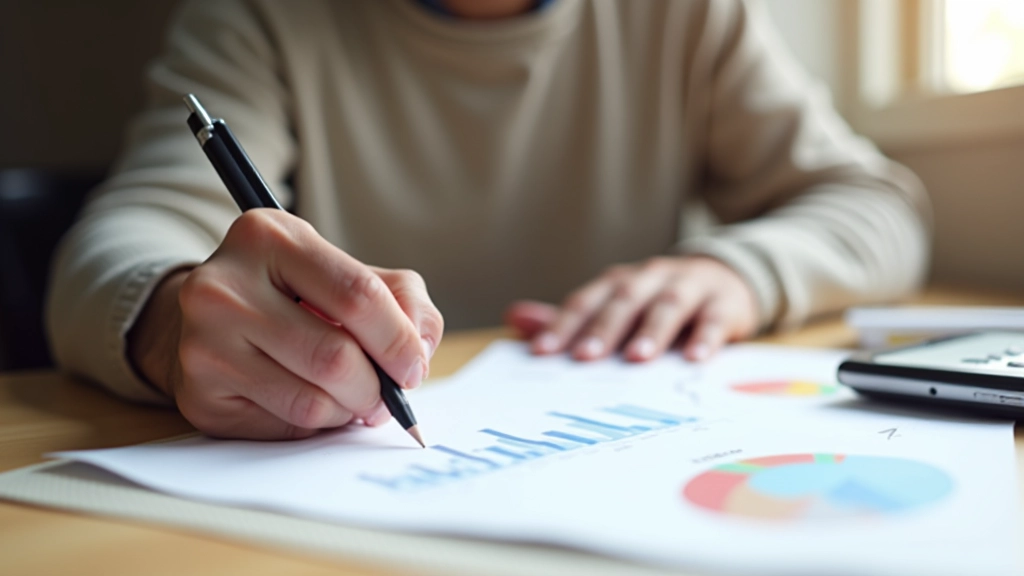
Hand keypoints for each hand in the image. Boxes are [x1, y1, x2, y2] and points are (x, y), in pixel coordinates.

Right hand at [127, 209, 442, 439]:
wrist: (218, 318)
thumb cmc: (299, 294)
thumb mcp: (352, 273)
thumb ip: (403, 300)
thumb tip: (420, 352)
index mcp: (269, 236)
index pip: (357, 295)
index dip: (399, 340)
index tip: (414, 367)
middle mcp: (223, 285)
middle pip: (334, 356)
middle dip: (376, 388)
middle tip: (386, 395)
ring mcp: (203, 341)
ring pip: (311, 402)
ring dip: (348, 410)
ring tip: (349, 396)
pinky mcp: (199, 393)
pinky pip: (284, 425)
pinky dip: (315, 424)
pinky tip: (310, 398)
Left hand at [505, 256, 757, 361]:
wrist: (728, 280)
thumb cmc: (659, 302)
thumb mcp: (617, 307)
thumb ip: (572, 318)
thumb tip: (515, 317)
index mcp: (619, 283)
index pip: (586, 302)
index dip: (563, 325)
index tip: (542, 353)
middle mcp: (650, 278)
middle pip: (623, 300)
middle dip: (603, 328)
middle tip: (585, 357)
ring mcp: (689, 287)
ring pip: (667, 304)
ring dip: (651, 331)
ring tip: (636, 358)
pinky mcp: (724, 303)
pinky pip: (713, 318)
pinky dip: (705, 337)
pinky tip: (696, 359)